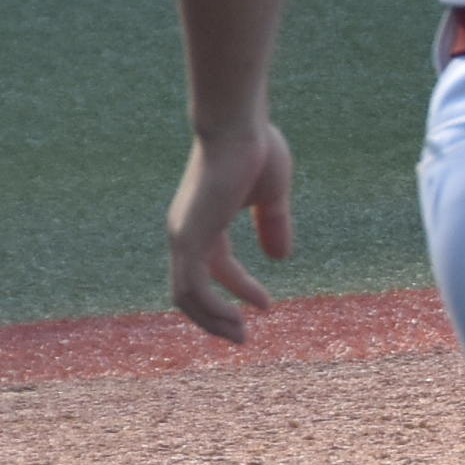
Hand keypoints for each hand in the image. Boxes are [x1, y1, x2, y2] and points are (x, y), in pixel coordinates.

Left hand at [167, 117, 295, 341]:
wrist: (237, 127)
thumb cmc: (255, 150)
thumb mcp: (272, 196)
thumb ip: (274, 225)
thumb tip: (281, 258)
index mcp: (204, 222)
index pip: (218, 267)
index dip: (241, 288)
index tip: (266, 306)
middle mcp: (187, 233)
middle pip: (193, 289)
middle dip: (216, 316)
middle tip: (242, 337)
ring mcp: (183, 236)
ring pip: (187, 295)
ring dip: (211, 320)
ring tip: (239, 337)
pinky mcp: (188, 238)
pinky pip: (192, 287)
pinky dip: (211, 308)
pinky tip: (236, 317)